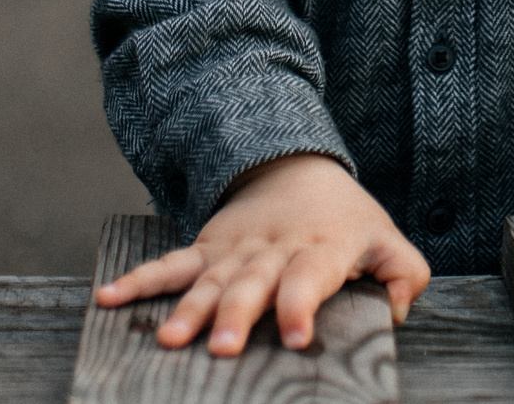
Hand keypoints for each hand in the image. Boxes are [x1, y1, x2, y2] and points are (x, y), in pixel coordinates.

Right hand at [93, 154, 430, 352]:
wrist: (296, 165)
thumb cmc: (344, 219)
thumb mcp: (386, 238)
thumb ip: (404, 274)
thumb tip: (400, 314)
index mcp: (321, 249)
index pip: (310, 278)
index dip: (302, 305)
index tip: (298, 336)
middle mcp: (274, 250)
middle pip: (252, 284)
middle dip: (235, 315)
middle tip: (220, 348)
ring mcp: (235, 250)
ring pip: (208, 280)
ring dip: (187, 309)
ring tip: (168, 339)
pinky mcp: (207, 248)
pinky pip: (170, 264)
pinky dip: (138, 280)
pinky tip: (109, 298)